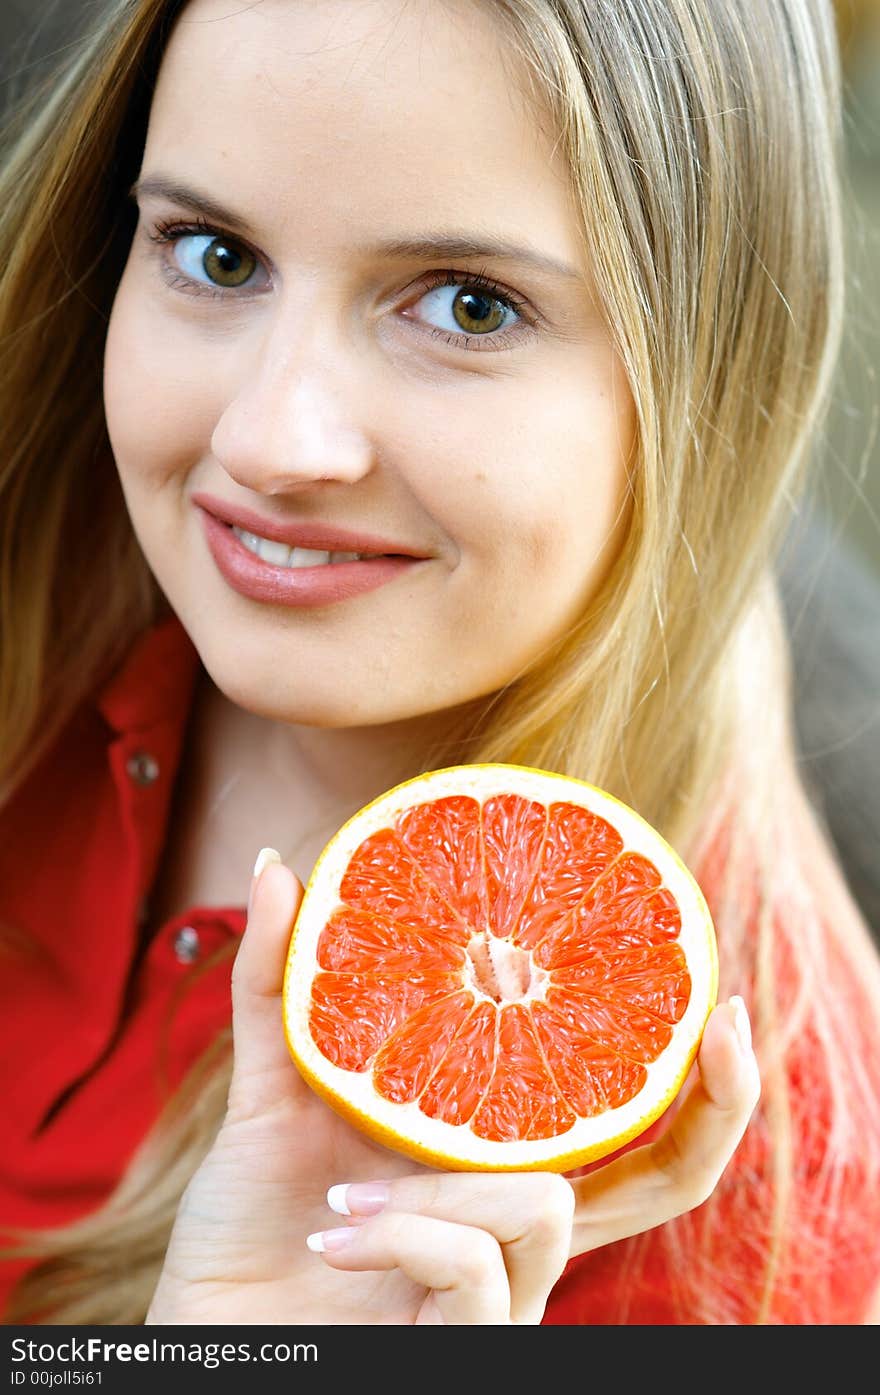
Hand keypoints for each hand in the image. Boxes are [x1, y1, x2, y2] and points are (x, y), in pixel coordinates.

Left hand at [145, 855, 759, 1324]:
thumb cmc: (255, 1221)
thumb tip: (277, 863)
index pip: (629, 1120)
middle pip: (671, 1176)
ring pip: (546, 1206)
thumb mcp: (272, 1090)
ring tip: (345, 1187)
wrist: (212, 1328)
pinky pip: (475, 1267)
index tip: (718, 992)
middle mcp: (520, 1223)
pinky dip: (403, 1236)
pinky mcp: (465, 1336)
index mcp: (495, 1157)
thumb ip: (279, 983)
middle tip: (720, 1022)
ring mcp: (504, 1289)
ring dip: (442, 1190)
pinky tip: (335, 1233)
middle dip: (718, 1103)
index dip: (700, 1073)